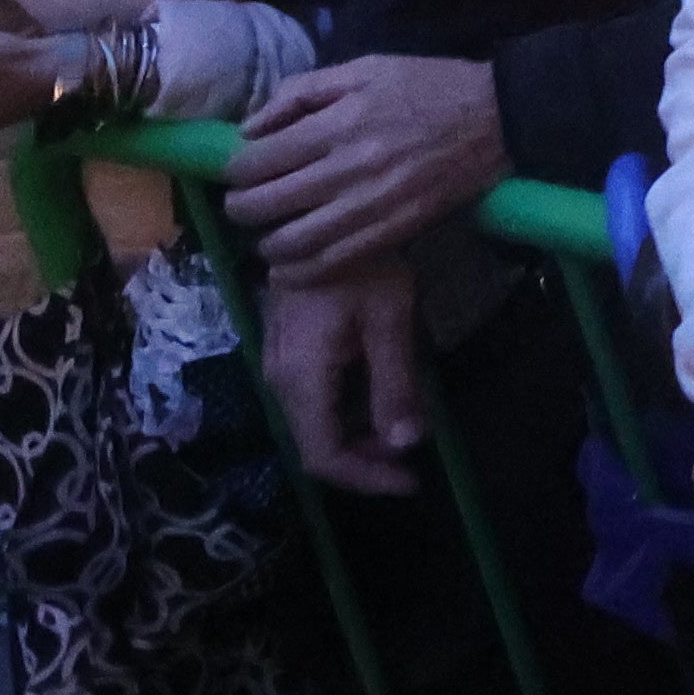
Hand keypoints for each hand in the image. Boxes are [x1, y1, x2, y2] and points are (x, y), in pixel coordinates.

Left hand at [221, 52, 512, 273]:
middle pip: (266, 204)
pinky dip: (300, 271)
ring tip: (263, 235)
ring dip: (265, 244)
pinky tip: (287, 267)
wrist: (498, 119)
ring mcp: (370, 207)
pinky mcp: (393, 232)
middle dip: (239, 208)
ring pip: (293, 241)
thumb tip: (251, 128)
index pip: (258, 160)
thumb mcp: (364, 69)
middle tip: (241, 204)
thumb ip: (302, 91)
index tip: (236, 170)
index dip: (233, 170)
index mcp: (337, 124)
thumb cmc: (428, 86)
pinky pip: (333, 262)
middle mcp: (347, 169)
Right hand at [266, 255, 434, 493]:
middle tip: (414, 456)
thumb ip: (395, 384)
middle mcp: (280, 380)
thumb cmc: (361, 262)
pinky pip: (314, 400)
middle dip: (366, 461)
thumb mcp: (390, 319)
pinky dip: (348, 412)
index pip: (324, 456)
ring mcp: (279, 365)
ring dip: (358, 437)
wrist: (317, 213)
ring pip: (314, 424)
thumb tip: (405, 445)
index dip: (367, 478)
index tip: (412, 481)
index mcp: (302, 378)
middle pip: (316, 446)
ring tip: (404, 426)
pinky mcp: (287, 352)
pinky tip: (380, 396)